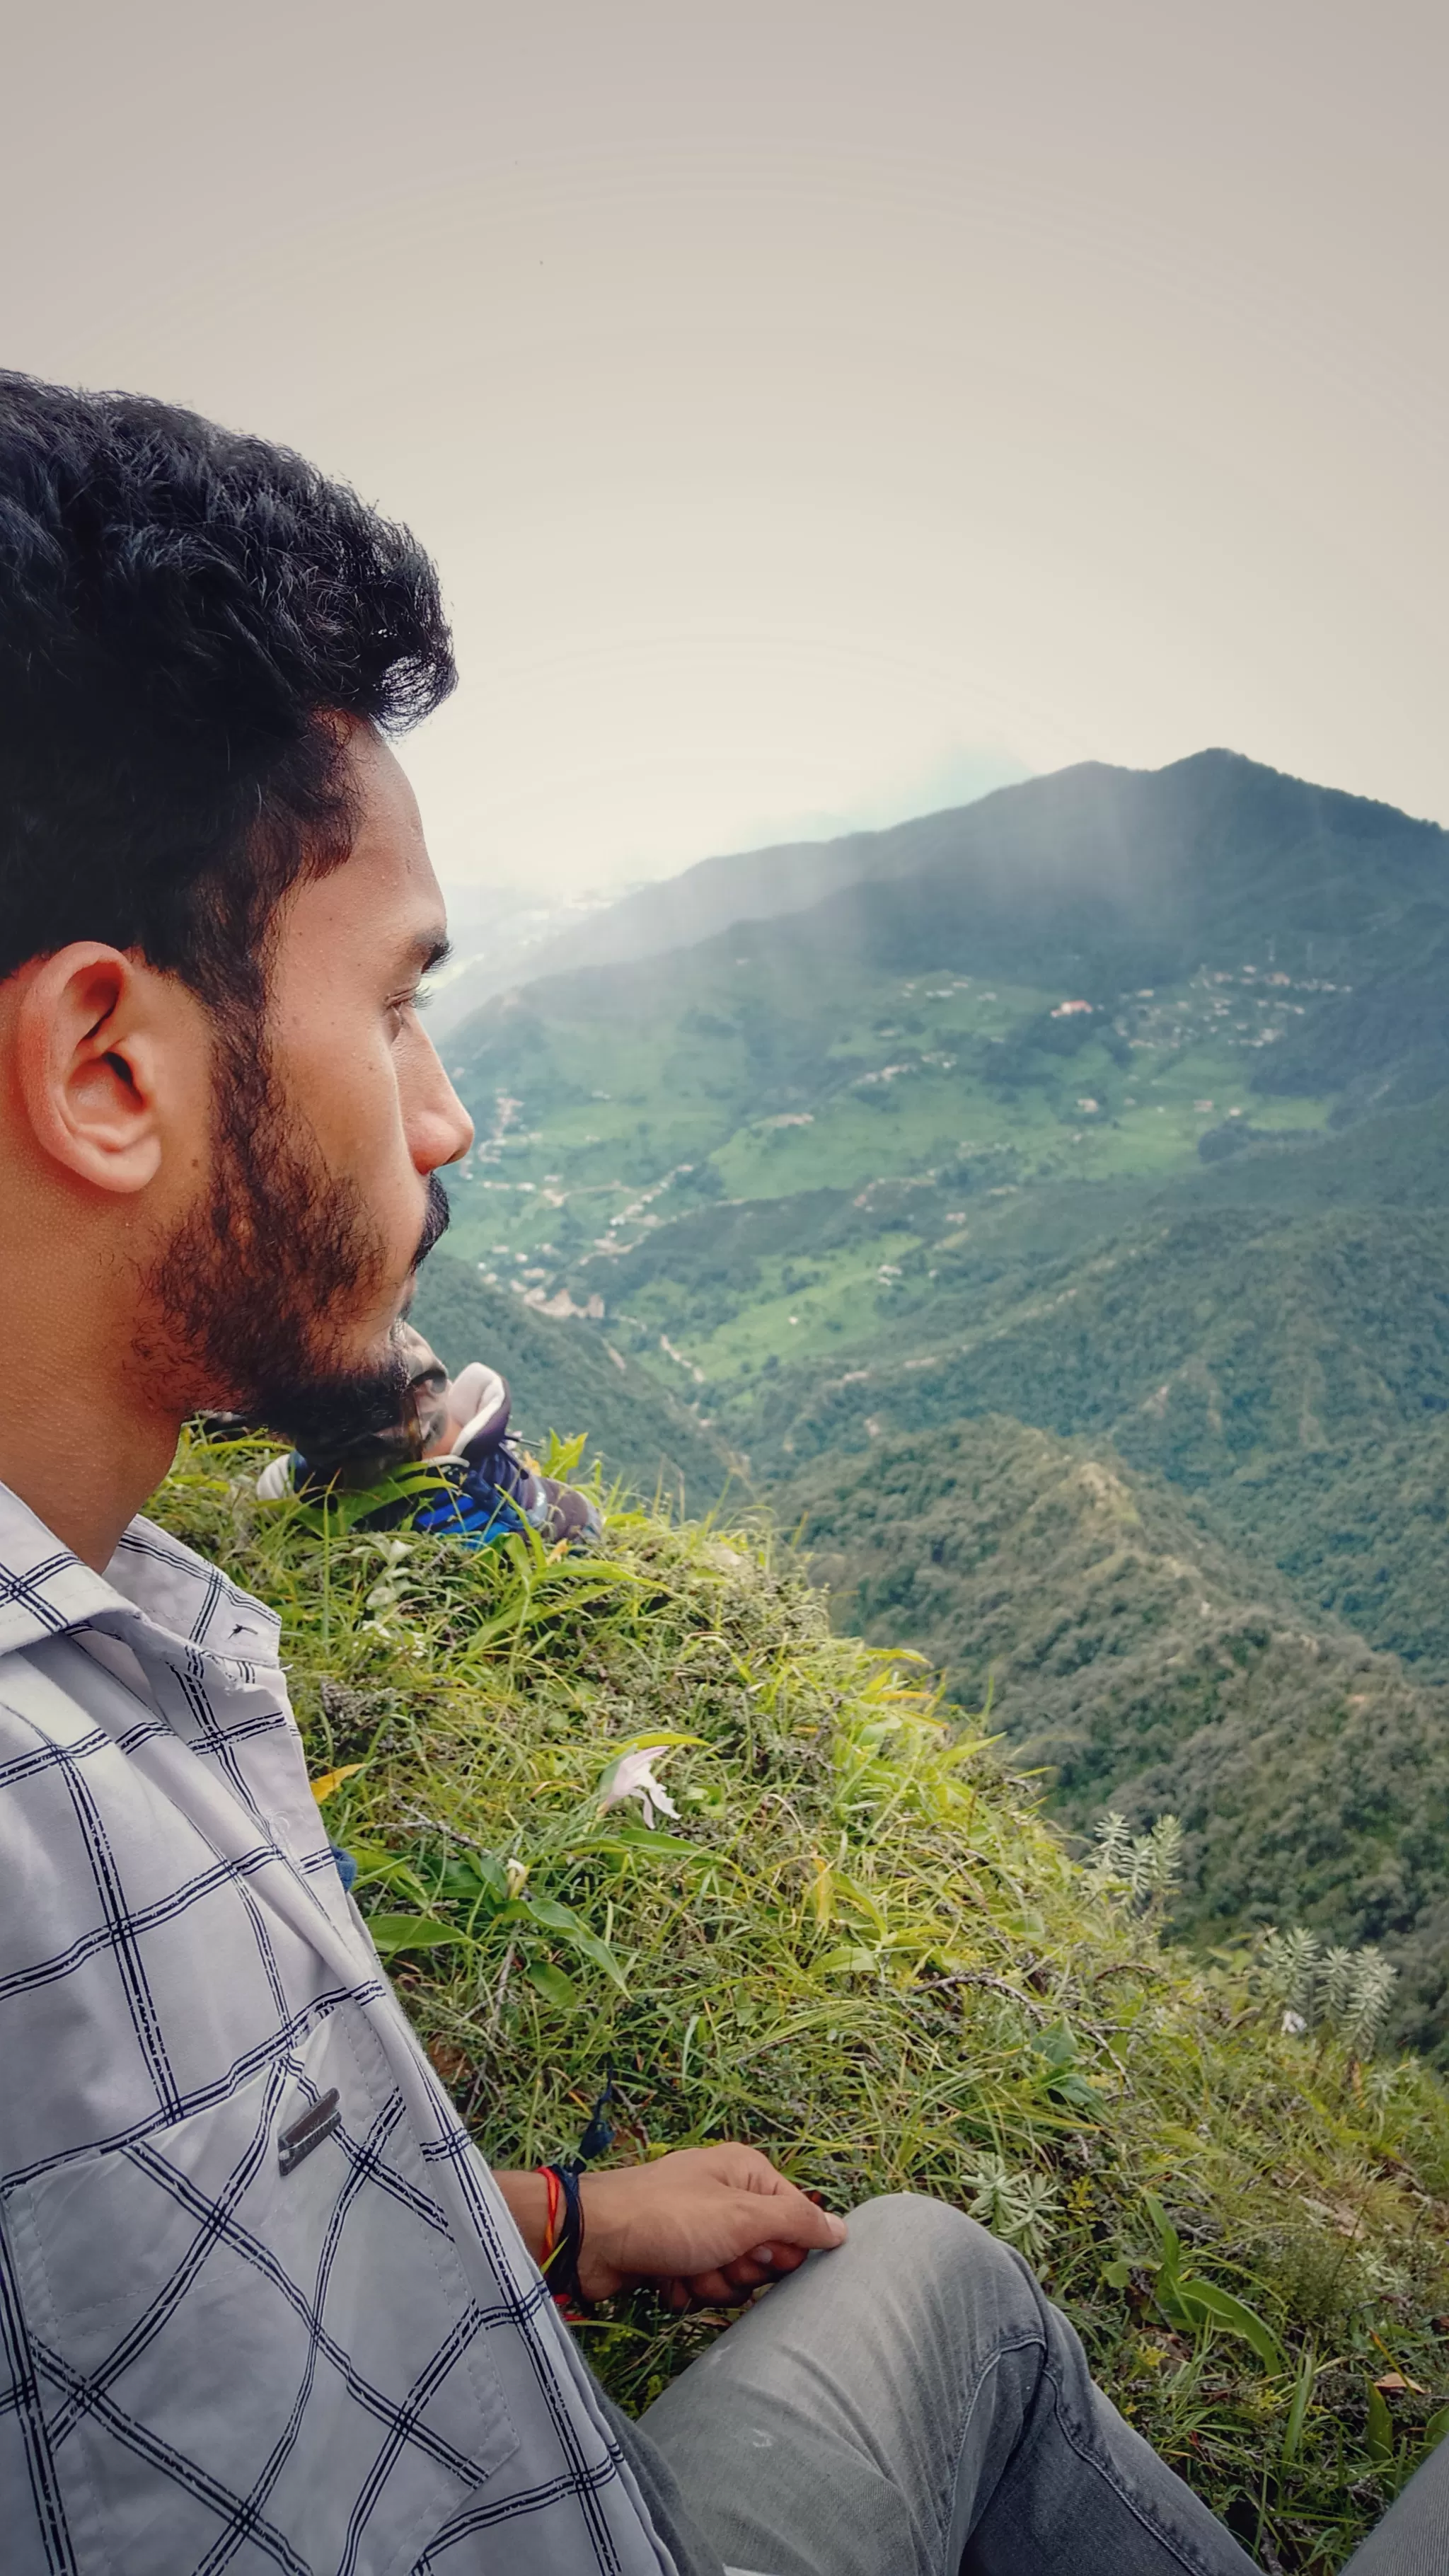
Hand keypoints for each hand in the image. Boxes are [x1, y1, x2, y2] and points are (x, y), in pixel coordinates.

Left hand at [577, 2144, 846, 2307]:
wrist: (592, 2240)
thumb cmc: (669, 2218)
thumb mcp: (742, 2217)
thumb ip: (797, 2223)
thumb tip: (843, 2230)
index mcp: (746, 2174)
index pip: (796, 2220)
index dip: (783, 2248)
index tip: (759, 2253)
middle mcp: (724, 2197)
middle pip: (765, 2254)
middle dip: (743, 2270)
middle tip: (717, 2260)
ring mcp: (697, 2229)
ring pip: (733, 2278)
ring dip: (711, 2285)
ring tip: (685, 2270)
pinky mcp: (674, 2259)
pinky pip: (701, 2289)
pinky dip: (686, 2292)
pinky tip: (664, 2281)